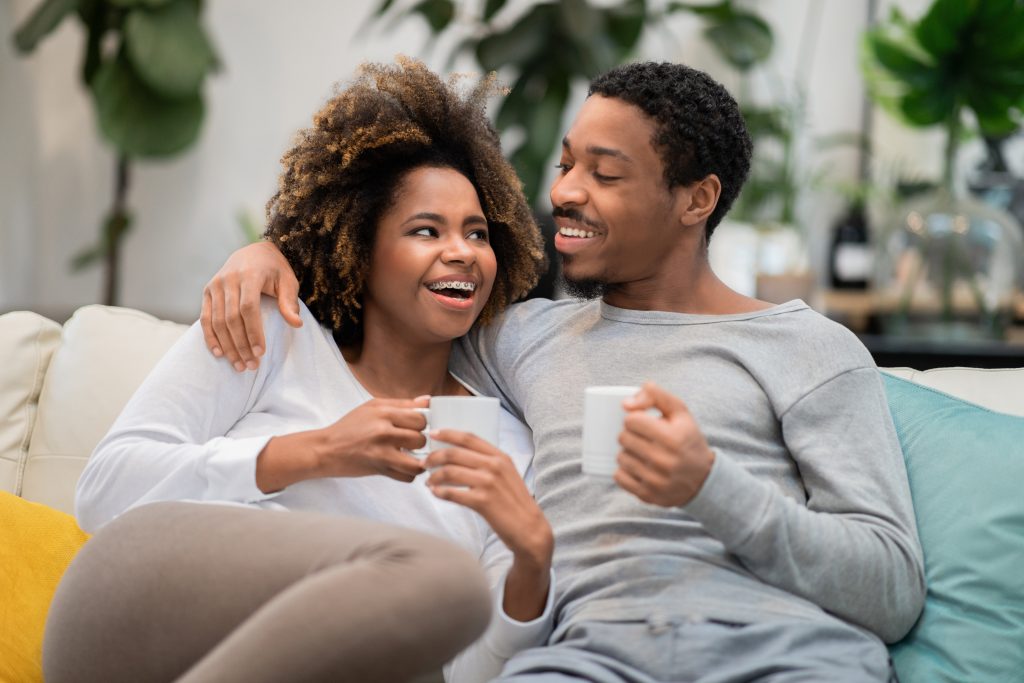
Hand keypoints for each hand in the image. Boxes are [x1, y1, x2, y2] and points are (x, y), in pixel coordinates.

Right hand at [201, 241, 300, 371]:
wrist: (253, 251)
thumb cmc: (274, 269)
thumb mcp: (287, 281)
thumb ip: (289, 302)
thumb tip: (297, 324)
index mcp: (250, 275)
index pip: (248, 308)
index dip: (253, 332)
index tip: (261, 352)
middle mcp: (228, 279)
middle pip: (231, 318)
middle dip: (241, 345)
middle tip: (251, 366)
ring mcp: (215, 285)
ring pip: (217, 321)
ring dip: (227, 346)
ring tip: (239, 365)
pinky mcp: (207, 291)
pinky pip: (205, 318)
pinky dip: (210, 337)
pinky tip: (219, 353)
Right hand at [315, 397, 429, 481]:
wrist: (326, 450)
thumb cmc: (349, 427)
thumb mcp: (373, 407)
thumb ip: (402, 404)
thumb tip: (427, 401)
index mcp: (383, 413)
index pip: (420, 418)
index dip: (421, 424)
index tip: (415, 427)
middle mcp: (383, 432)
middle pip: (421, 439)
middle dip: (419, 441)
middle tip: (411, 442)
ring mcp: (382, 453)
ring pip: (418, 461)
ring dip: (418, 460)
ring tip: (411, 456)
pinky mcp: (380, 470)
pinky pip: (407, 477)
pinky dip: (408, 473)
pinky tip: (402, 466)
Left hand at [425, 431, 552, 568]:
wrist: (529, 529)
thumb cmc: (514, 502)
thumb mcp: (507, 475)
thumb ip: (489, 463)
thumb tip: (461, 456)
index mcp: (500, 457)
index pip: (469, 438)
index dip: (448, 433)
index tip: (433, 434)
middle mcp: (494, 466)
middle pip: (454, 453)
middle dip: (434, 457)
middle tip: (424, 463)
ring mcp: (488, 483)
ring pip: (450, 472)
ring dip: (434, 476)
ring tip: (428, 482)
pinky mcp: (482, 501)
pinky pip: (452, 493)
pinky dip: (440, 492)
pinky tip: (435, 493)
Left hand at [614, 381, 715, 506]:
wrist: (703, 479)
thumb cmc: (687, 440)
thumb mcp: (680, 412)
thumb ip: (655, 395)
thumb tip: (625, 404)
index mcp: (673, 438)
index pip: (631, 420)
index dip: (634, 419)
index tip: (643, 423)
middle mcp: (664, 461)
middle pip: (623, 438)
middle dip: (630, 434)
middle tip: (642, 438)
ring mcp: (655, 481)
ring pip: (620, 457)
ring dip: (627, 452)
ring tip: (642, 452)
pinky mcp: (648, 495)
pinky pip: (619, 477)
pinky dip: (625, 471)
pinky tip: (638, 467)